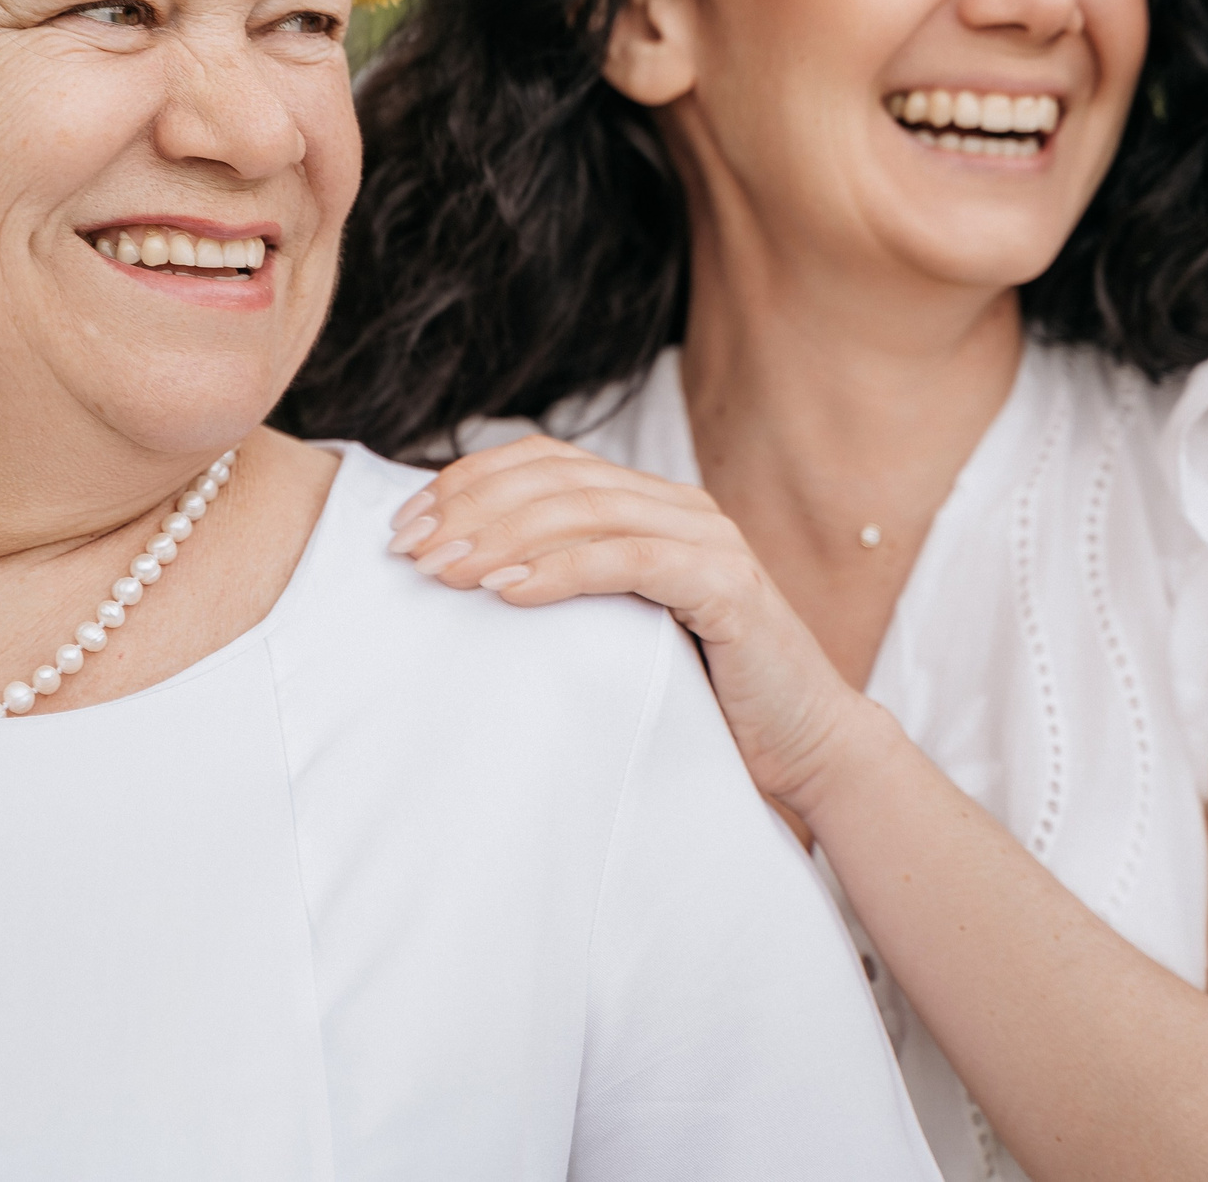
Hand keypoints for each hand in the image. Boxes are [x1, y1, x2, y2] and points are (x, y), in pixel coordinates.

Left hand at [391, 434, 869, 808]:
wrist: (803, 746)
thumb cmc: (699, 694)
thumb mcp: (616, 628)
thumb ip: (564, 588)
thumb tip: (456, 578)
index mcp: (649, 502)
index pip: (544, 462)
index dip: (469, 482)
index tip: (405, 525)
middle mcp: (678, 506)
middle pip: (555, 477)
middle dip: (471, 507)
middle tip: (410, 550)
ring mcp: (708, 539)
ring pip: (587, 509)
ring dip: (502, 536)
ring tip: (443, 570)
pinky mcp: (728, 586)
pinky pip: (632, 560)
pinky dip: (563, 570)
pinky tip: (509, 592)